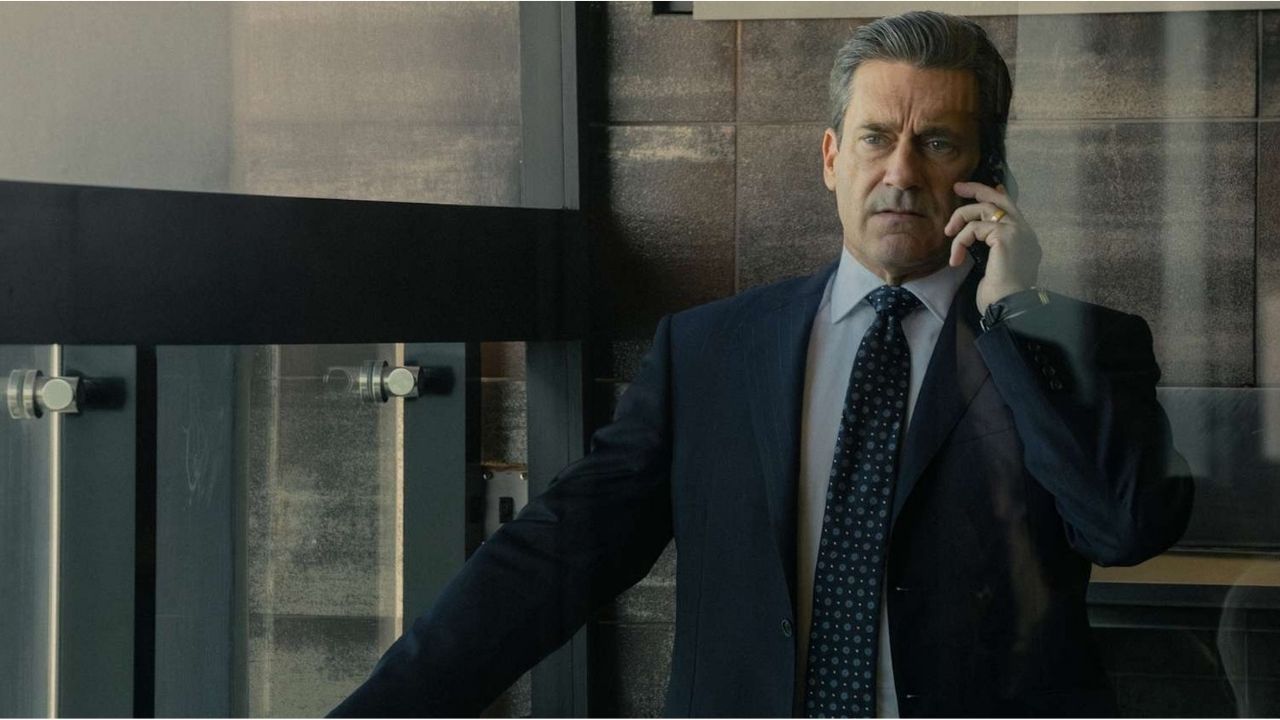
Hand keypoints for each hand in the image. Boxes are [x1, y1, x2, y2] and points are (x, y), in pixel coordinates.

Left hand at [945, 182, 1042, 314]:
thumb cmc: (1001, 294)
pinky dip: (960, 242)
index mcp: (1024, 238)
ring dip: (960, 219)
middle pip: (999, 199)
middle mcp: (1024, 230)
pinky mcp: (1004, 236)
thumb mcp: (997, 265)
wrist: (1010, 305)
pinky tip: (956, 260)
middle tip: (957, 187)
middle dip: (977, 189)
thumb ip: (994, 247)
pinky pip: (973, 228)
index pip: (1011, 208)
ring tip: (948, 234)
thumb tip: (982, 234)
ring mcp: (1016, 231)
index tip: (984, 189)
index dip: (996, 195)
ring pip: (982, 210)